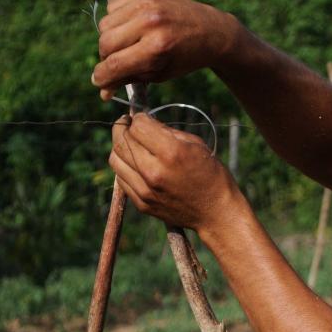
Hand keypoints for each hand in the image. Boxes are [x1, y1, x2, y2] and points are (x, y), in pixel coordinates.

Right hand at [92, 0, 240, 99]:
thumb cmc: (184, 58)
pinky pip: (113, 7)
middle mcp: (150, 22)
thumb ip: (129, 78)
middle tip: (116, 62)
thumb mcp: (159, 74)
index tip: (99, 82)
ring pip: (105, 24)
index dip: (102, 76)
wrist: (212, 31)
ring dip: (110, 38)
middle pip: (105, 43)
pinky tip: (132, 27)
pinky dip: (117, 20)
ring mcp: (146, 3)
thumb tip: (101, 90)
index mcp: (157, 47)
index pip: (114, 64)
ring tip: (127, 44)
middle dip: (106, 58)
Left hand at [108, 113, 239, 231]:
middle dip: (124, 127)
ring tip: (130, 143)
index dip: (140, 118)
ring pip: (115, 158)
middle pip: (121, 140)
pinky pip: (121, 178)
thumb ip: (167, 132)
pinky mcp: (141, 203)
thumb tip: (144, 123)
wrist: (216, 213)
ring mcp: (145, 190)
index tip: (144, 118)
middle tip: (129, 124)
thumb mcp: (196, 145)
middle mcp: (154, 172)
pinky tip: (135, 162)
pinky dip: (124, 165)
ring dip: (119, 146)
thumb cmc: (211, 175)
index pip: (139, 126)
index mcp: (172, 153)